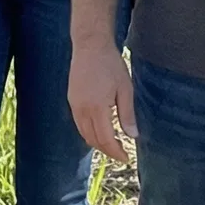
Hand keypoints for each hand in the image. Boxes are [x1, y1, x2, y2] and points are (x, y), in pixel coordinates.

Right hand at [68, 44, 136, 163]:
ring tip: (112, 144)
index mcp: (97, 107)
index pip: (106, 139)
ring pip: (83, 132)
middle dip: (107, 150)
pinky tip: (99, 129)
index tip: (127, 158)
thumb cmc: (110, 65)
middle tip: (121, 154)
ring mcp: (74, 103)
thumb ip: (127, 114)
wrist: (90, 45)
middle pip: (92, 139)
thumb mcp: (125, 89)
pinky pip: (78, 122)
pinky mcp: (71, 98)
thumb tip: (133, 136)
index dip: (116, 152)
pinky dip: (88, 132)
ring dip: (96, 142)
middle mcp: (82, 108)